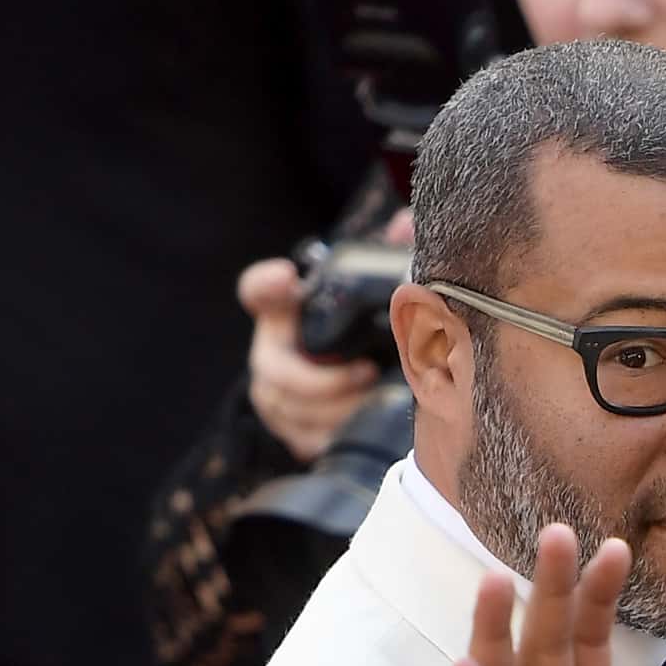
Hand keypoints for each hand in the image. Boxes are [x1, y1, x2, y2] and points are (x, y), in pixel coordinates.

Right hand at [240, 255, 381, 461]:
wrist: (369, 389)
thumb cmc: (367, 332)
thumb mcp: (375, 293)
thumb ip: (388, 253)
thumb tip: (406, 224)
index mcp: (284, 311)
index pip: (258, 290)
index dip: (267, 285)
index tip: (286, 278)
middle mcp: (270, 353)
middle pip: (275, 371)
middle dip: (324, 380)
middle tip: (367, 373)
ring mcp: (277, 397)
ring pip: (290, 411)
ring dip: (337, 410)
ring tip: (377, 400)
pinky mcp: (294, 433)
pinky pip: (306, 442)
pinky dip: (340, 436)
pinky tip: (368, 426)